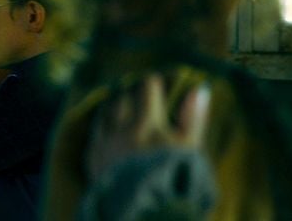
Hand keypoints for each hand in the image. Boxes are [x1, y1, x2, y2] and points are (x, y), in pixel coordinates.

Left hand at [85, 74, 211, 181]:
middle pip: (122, 98)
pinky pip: (94, 132)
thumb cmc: (174, 179)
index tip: (156, 84)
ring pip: (105, 112)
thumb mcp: (189, 150)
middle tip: (139, 94)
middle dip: (132, 93)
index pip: (146, 89)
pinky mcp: (92, 158)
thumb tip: (199, 89)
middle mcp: (120, 129)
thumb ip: (193, 118)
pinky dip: (102, 124)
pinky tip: (109, 127)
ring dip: (114, 106)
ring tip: (123, 106)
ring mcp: (103, 143)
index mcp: (146, 124)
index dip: (153, 84)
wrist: (145, 211)